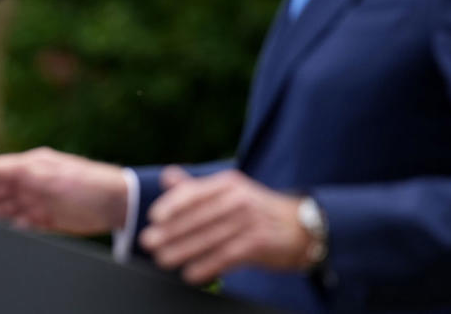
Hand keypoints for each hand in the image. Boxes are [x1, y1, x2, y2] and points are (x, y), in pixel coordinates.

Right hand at [0, 147, 128, 234]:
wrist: (116, 202)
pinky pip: (22, 221)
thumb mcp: (48, 175)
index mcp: (31, 165)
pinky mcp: (49, 217)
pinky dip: (9, 224)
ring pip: (7, 205)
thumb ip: (18, 173)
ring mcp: (40, 199)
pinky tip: (0, 228)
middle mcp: (33, 180)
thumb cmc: (86, 183)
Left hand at [139, 167, 312, 283]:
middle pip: (198, 217)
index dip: (172, 204)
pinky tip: (190, 274)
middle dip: (170, 231)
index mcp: (228, 183)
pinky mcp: (259, 244)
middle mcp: (239, 199)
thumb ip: (197, 187)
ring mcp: (250, 221)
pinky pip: (227, 256)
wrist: (301, 226)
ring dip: (183, 251)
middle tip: (148, 242)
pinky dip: (207, 266)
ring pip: (210, 238)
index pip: (195, 192)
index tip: (153, 217)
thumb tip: (167, 176)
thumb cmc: (256, 208)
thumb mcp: (230, 191)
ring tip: (163, 259)